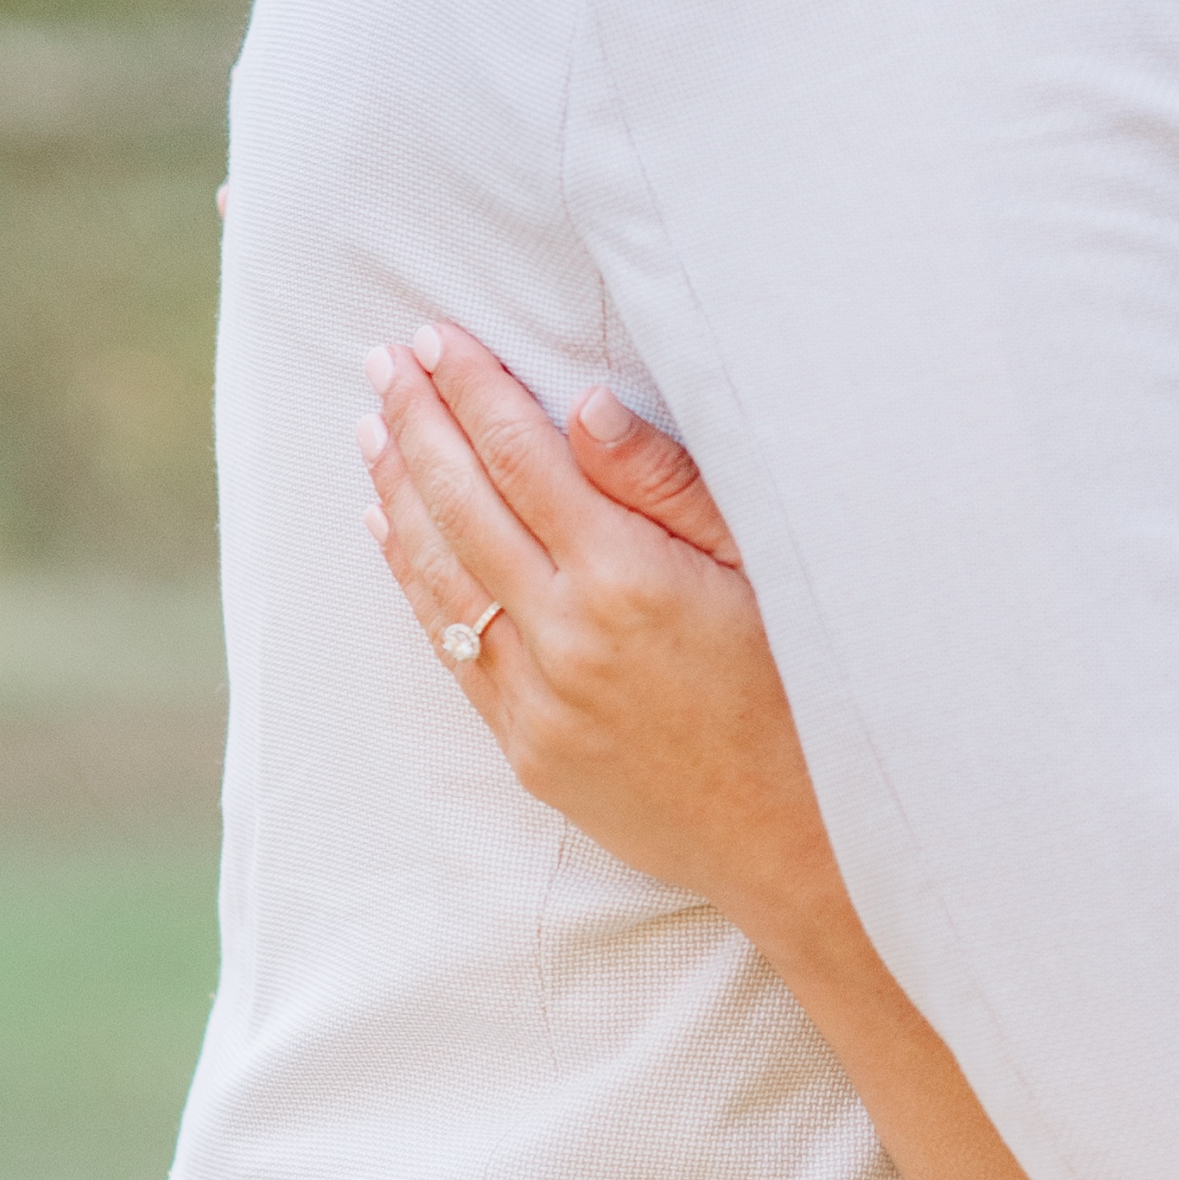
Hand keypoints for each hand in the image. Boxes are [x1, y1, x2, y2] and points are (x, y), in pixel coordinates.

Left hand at [359, 324, 859, 962]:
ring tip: (371, 429)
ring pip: (442, 575)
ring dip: (398, 493)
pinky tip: (391, 533)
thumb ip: (669, 485)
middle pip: (465, 504)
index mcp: (628, 577)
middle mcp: (568, 635)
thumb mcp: (762, 568)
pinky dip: (415, 581)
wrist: (803, 842)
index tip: (432, 338)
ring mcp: (539, 698)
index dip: (472, 390)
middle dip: (418, 423)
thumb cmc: (806, 690)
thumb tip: (584, 406)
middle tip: (381, 361)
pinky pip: (452, 647)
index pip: (523, 457)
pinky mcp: (529, 747)